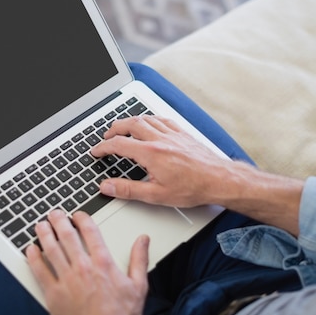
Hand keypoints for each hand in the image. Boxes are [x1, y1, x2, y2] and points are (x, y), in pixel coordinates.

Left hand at [26, 209, 148, 314]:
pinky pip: (40, 272)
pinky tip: (30, 250)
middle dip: (59, 221)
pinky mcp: (54, 295)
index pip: (90, 232)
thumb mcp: (138, 286)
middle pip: (67, 236)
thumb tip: (143, 240)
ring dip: (45, 234)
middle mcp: (84, 268)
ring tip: (41, 225)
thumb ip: (139, 259)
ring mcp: (67, 281)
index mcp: (103, 264)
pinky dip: (34, 258)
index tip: (77, 215)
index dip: (82, 219)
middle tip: (54, 214)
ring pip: (51, 250)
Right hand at [90, 115, 258, 207]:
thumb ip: (128, 190)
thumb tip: (108, 186)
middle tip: (106, 136)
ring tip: (123, 127)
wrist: (219, 180)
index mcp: (150, 153)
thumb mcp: (156, 195)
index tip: (96, 152)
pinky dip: (150, 119)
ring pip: (145, 119)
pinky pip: (162, 119)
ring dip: (130, 121)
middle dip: (114, 128)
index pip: (119, 144)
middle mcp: (160, 139)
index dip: (103, 147)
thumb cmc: (193, 188)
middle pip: (130, 124)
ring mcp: (172, 134)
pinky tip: (149, 123)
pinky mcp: (182, 134)